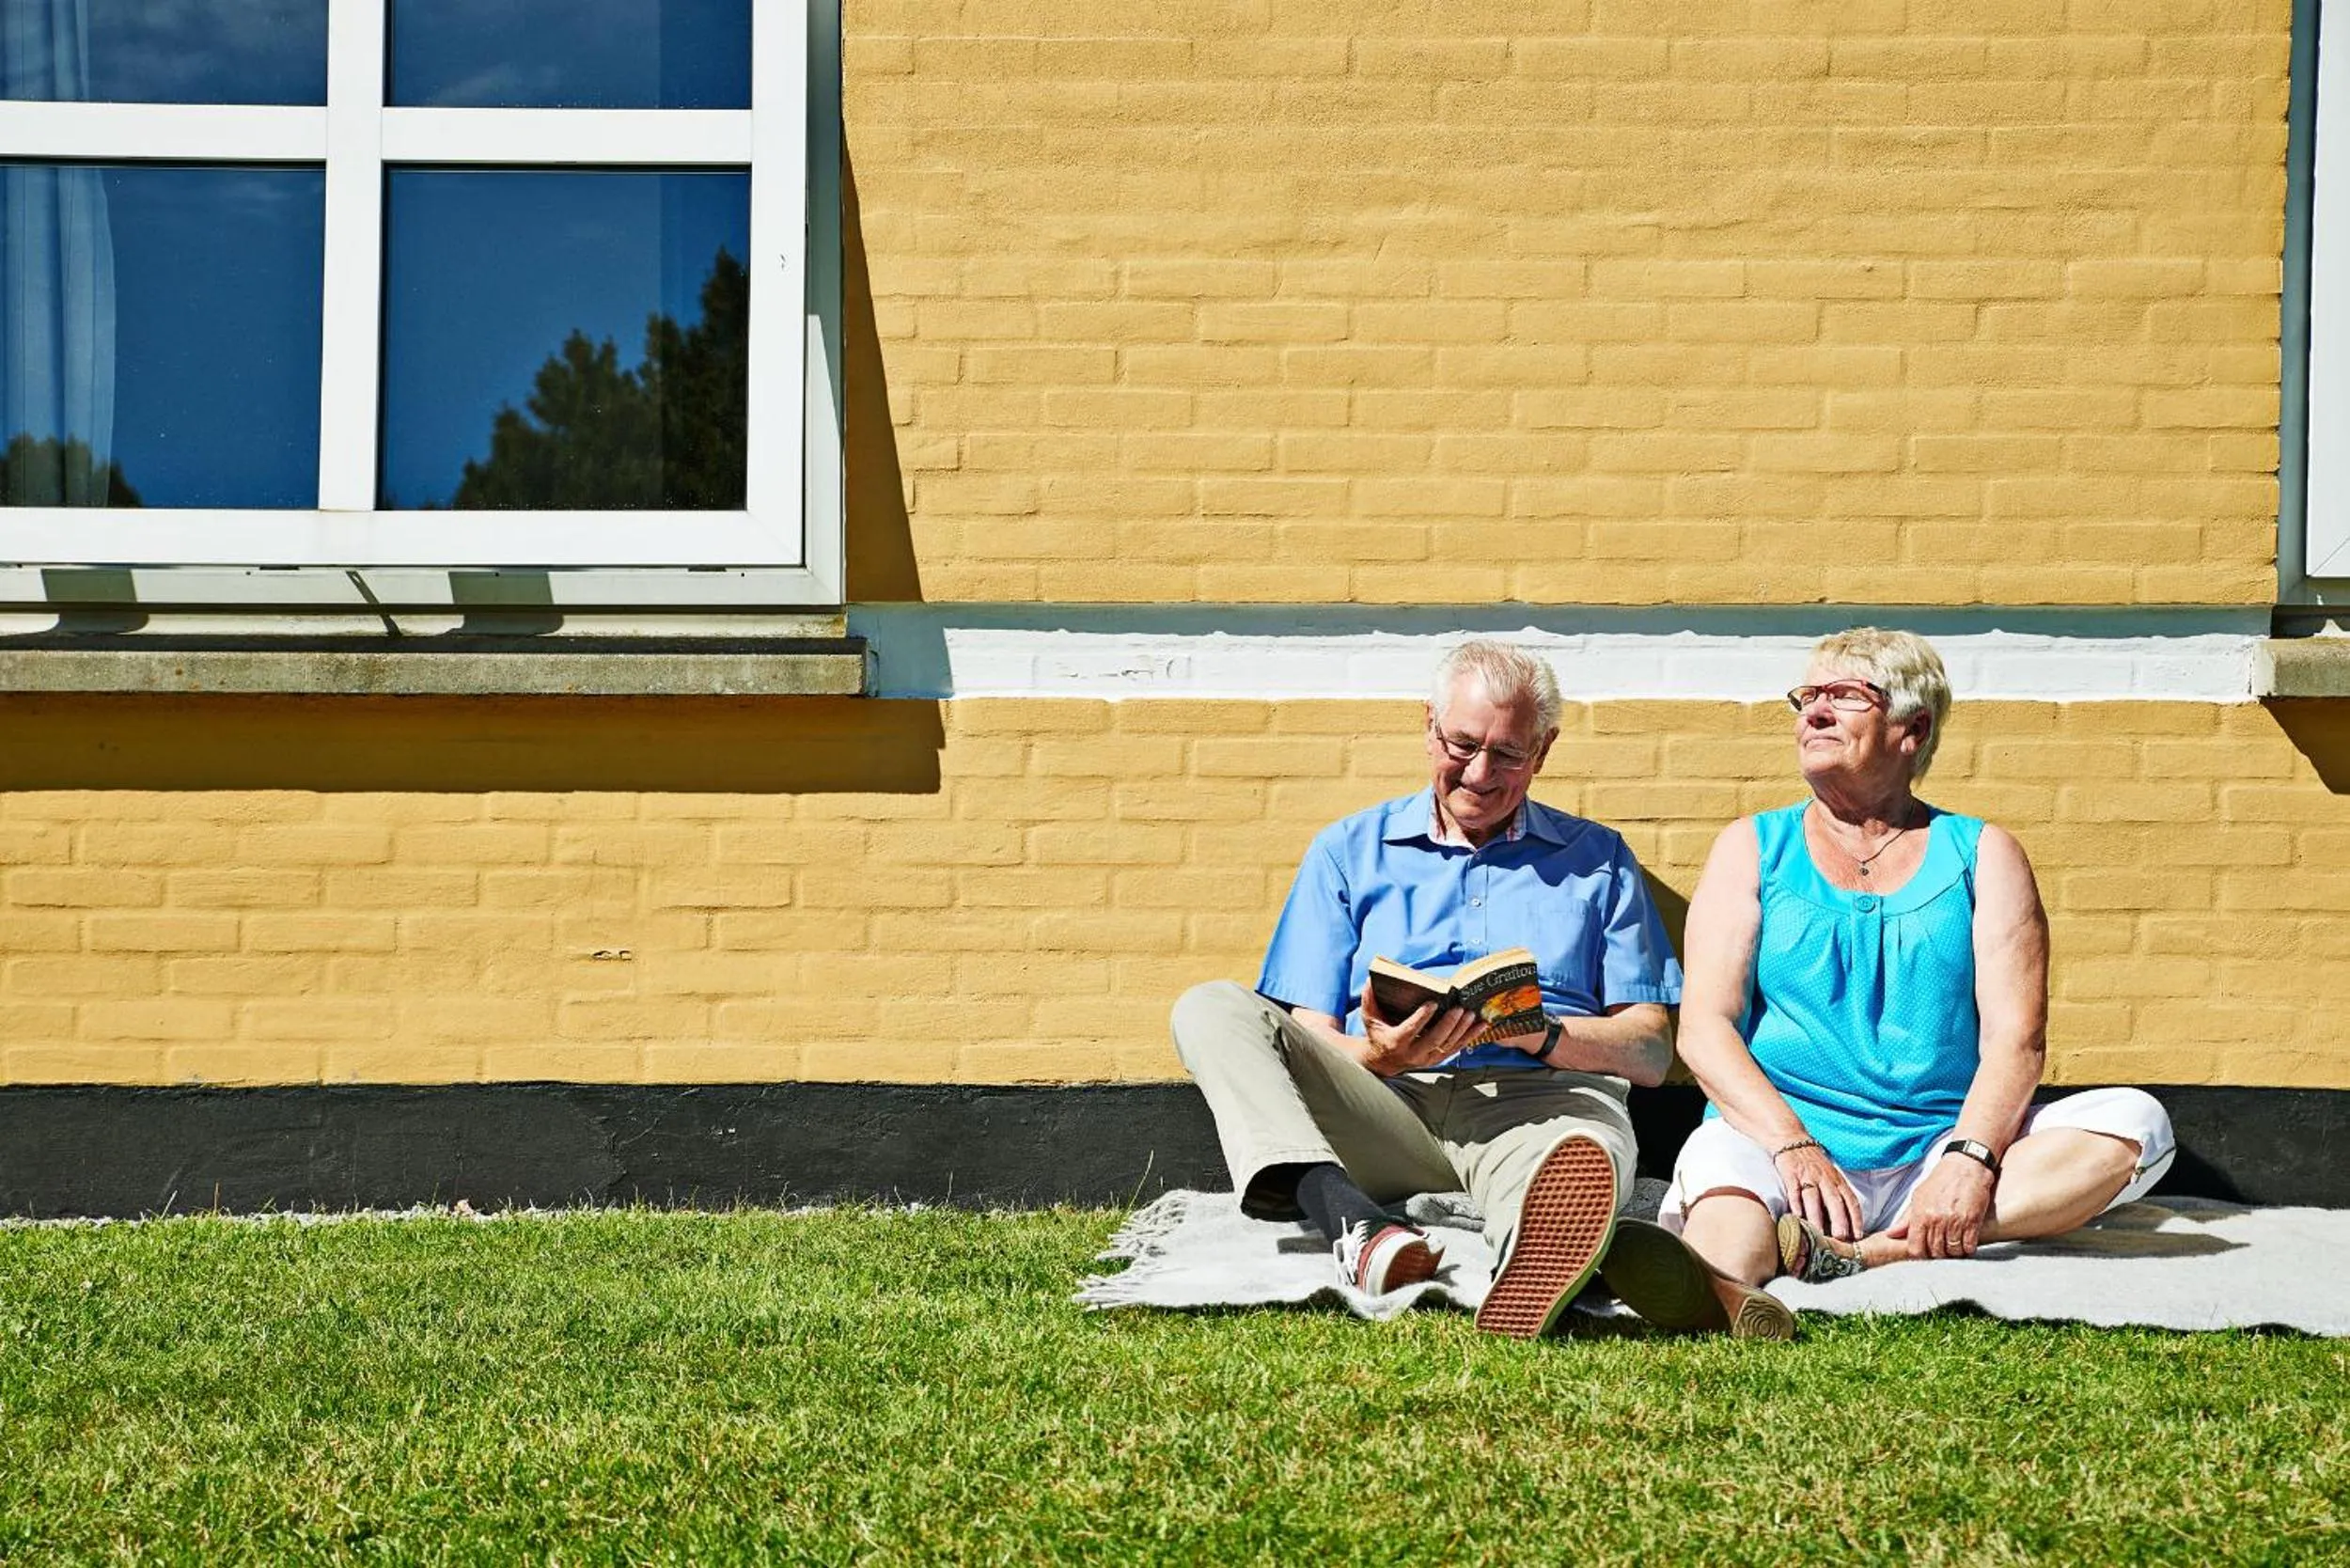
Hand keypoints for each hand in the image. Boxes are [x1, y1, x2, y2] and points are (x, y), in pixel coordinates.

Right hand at [1358, 977, 1480, 1076]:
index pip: (1410, 1030)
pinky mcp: (1437, 1059)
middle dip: (1448, 1024)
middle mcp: (1412, 1053)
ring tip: (1472, 1014)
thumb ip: (1369, 999)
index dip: (1421, 1017)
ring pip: (1448, 1045)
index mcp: (1395, 1042)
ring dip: (1462, 1030)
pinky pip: (1456, 1049)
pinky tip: (1481, 1025)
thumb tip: (1372, 979)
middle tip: (1459, 1009)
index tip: (1432, 1003)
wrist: (1383, 1061)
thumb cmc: (1378, 1033)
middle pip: (1434, 1039)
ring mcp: (1427, 1059)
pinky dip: (1470, 1037)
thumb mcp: (1370, 1017)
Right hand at [1773, 1140, 1863, 1242]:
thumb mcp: (1831, 1176)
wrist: (1791, 1139)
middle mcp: (1825, 1179)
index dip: (1855, 1219)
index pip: (1850, 1201)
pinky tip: (1796, 1216)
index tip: (1858, 1236)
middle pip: (1834, 1201)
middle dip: (1839, 1220)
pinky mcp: (1790, 1173)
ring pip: (1813, 1198)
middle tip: (1841, 1237)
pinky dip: (1795, 1202)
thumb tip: (1845, 1224)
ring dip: (1816, 1216)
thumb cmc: (1814, 1163)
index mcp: (1838, 1181)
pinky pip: (1794, 1190)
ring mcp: (1807, 1176)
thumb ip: (1837, 1196)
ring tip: (1818, 1233)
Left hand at [1888, 1154, 1994, 1259]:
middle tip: (1941, 1247)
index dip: (1920, 1253)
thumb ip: (1906, 1218)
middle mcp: (1936, 1220)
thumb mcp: (1919, 1196)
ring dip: (1954, 1252)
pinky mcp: (1973, 1221)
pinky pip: (1969, 1246)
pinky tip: (1965, 1242)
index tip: (1925, 1251)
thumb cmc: (1941, 1181)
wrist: (1965, 1165)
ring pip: (1953, 1251)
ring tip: (1953, 1245)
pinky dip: (1967, 1248)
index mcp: (1920, 1214)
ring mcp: (1955, 1221)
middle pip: (1935, 1252)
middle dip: (1938, 1253)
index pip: (1916, 1248)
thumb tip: (1891, 1234)